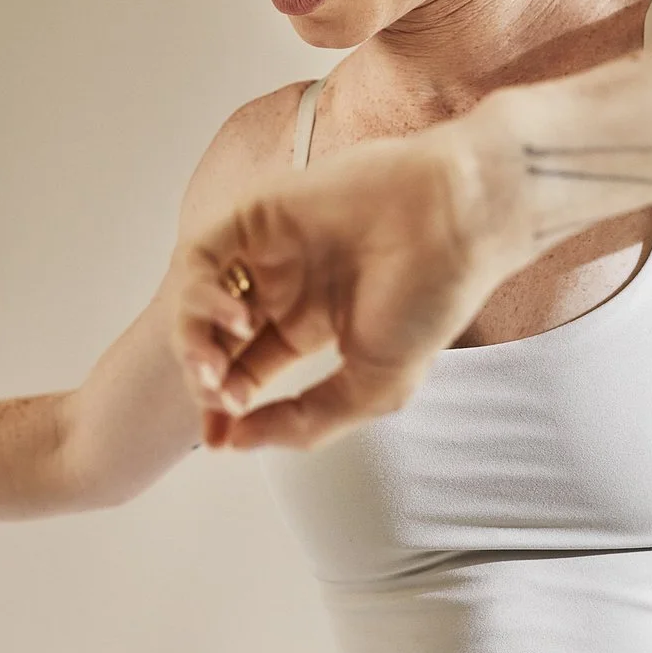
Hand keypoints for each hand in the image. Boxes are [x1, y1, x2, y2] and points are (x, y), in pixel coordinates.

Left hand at [164, 102, 534, 450]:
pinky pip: (202, 254)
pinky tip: (238, 321)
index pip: (245, 369)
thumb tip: (237, 441)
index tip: (220, 440)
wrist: (456, 223)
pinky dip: (201, 293)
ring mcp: (268, 247)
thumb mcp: (373, 387)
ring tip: (218, 370)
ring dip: (195, 341)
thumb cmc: (431, 295)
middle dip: (205, 380)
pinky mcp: (258, 211)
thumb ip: (305, 420)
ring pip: (197, 298)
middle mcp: (282, 284)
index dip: (225, 408)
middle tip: (217, 406)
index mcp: (309, 322)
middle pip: (214, 338)